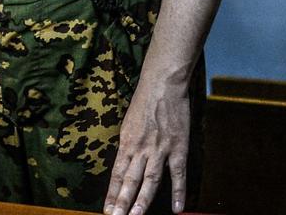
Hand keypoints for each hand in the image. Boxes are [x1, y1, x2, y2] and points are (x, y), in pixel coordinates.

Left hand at [104, 81, 189, 214]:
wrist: (162, 84)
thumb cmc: (145, 100)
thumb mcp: (129, 123)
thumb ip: (129, 144)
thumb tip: (125, 162)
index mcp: (127, 142)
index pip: (116, 174)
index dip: (112, 193)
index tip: (107, 210)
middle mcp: (141, 148)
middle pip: (130, 181)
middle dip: (122, 202)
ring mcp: (160, 149)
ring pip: (150, 181)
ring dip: (142, 201)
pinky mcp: (178, 147)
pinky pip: (178, 174)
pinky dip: (179, 192)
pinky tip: (177, 208)